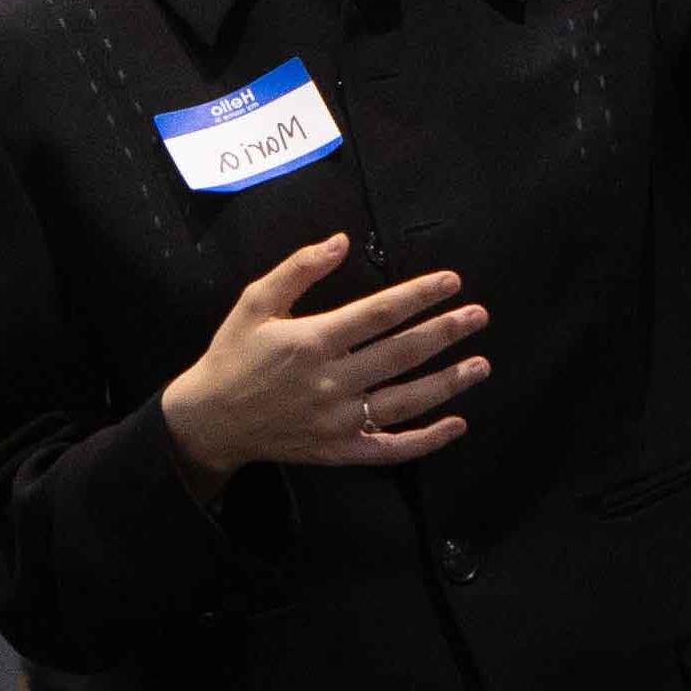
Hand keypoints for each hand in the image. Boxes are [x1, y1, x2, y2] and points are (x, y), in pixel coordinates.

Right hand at [159, 236, 483, 495]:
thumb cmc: (233, 355)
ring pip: (406, 401)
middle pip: (402, 353)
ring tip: (481, 364)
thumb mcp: (255, 302)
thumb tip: (342, 241)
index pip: (379, 313)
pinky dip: (427, 440)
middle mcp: (332, 381)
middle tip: (479, 316)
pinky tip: (456, 424)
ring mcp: (338, 420)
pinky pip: (391, 448)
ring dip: (448, 382)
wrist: (209, 420)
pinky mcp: (340, 450)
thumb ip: (299, 269)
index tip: (451, 282)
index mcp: (312, 341)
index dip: (420, 295)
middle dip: (445, 332)